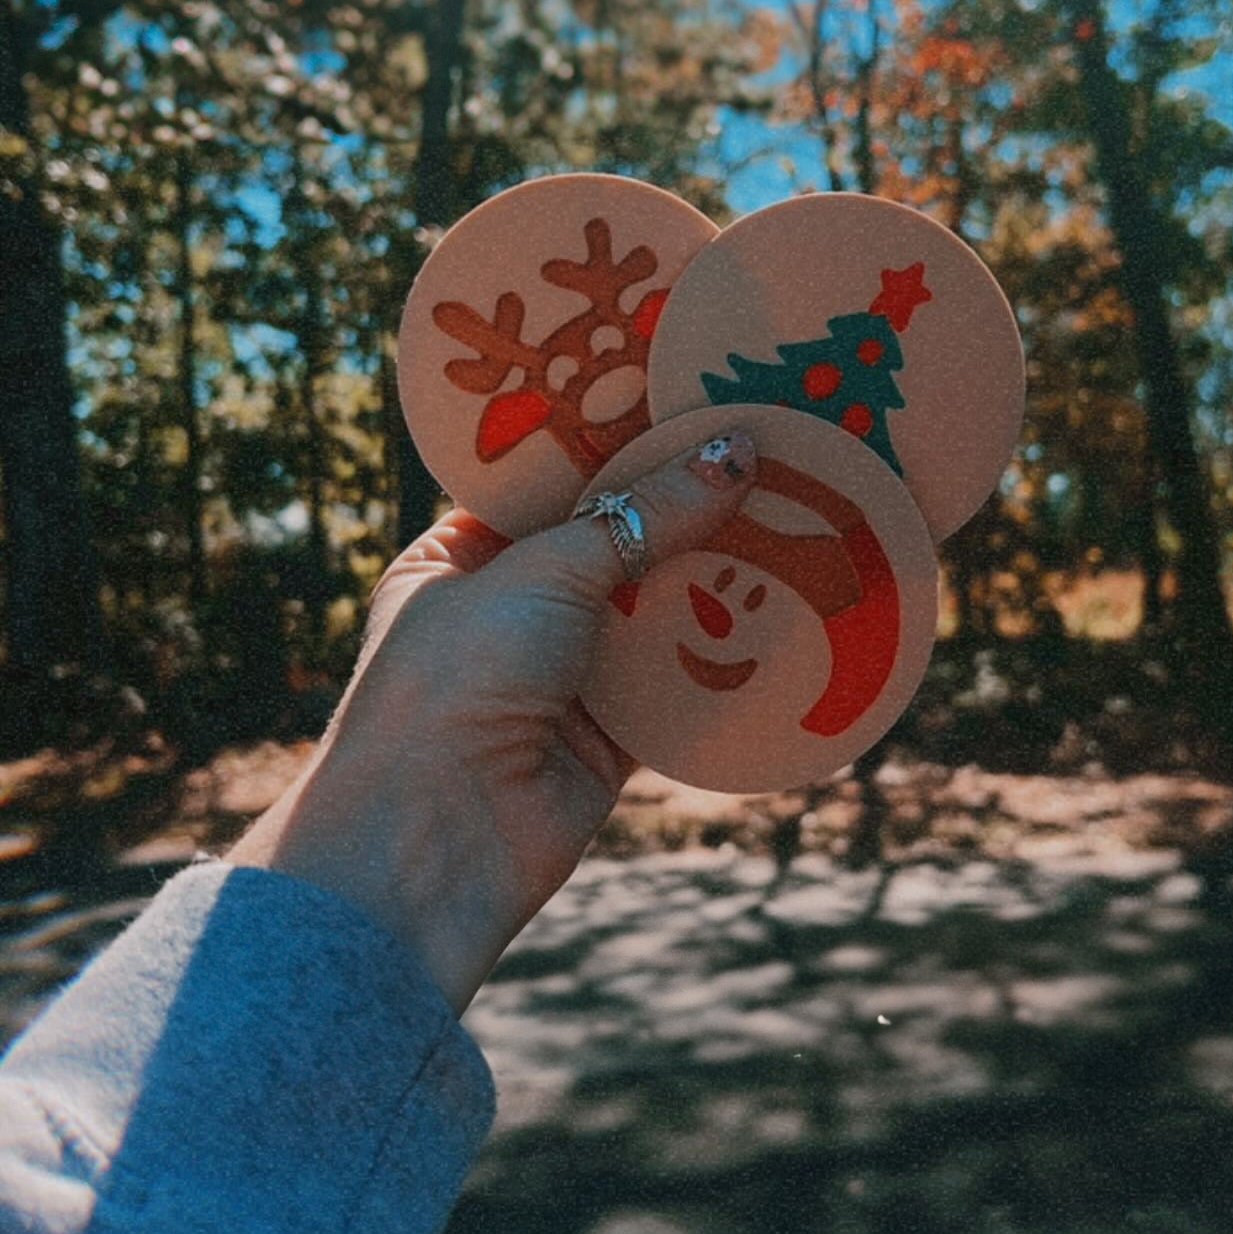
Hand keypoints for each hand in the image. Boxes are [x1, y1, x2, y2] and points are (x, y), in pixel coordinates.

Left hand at [228, 429, 756, 1011]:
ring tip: (795, 506)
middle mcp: (505, 611)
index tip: (688, 393)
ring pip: (650, 610)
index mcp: (454, 556)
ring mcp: (557, 677)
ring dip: (712, 573)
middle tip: (763, 444)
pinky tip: (790, 601)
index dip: (613, 439)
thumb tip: (737, 452)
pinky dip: (724, 651)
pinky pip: (676, 681)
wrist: (435, 840)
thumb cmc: (455, 680)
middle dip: (679, 505)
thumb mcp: (546, 572)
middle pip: (609, 543)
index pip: (543, 479)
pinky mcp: (606, 738)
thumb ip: (643, 514)